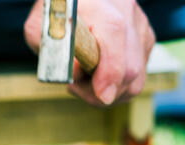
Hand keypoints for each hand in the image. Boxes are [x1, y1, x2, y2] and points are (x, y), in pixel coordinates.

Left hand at [24, 0, 155, 105]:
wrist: (70, 5)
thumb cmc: (54, 16)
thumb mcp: (39, 30)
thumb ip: (54, 51)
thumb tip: (78, 73)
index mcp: (100, 2)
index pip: (114, 34)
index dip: (111, 71)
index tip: (101, 95)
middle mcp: (127, 12)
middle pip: (130, 67)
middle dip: (102, 92)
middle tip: (75, 87)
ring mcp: (140, 28)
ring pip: (136, 79)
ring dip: (109, 93)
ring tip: (85, 81)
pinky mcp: (145, 42)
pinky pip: (136, 79)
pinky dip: (116, 88)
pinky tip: (98, 77)